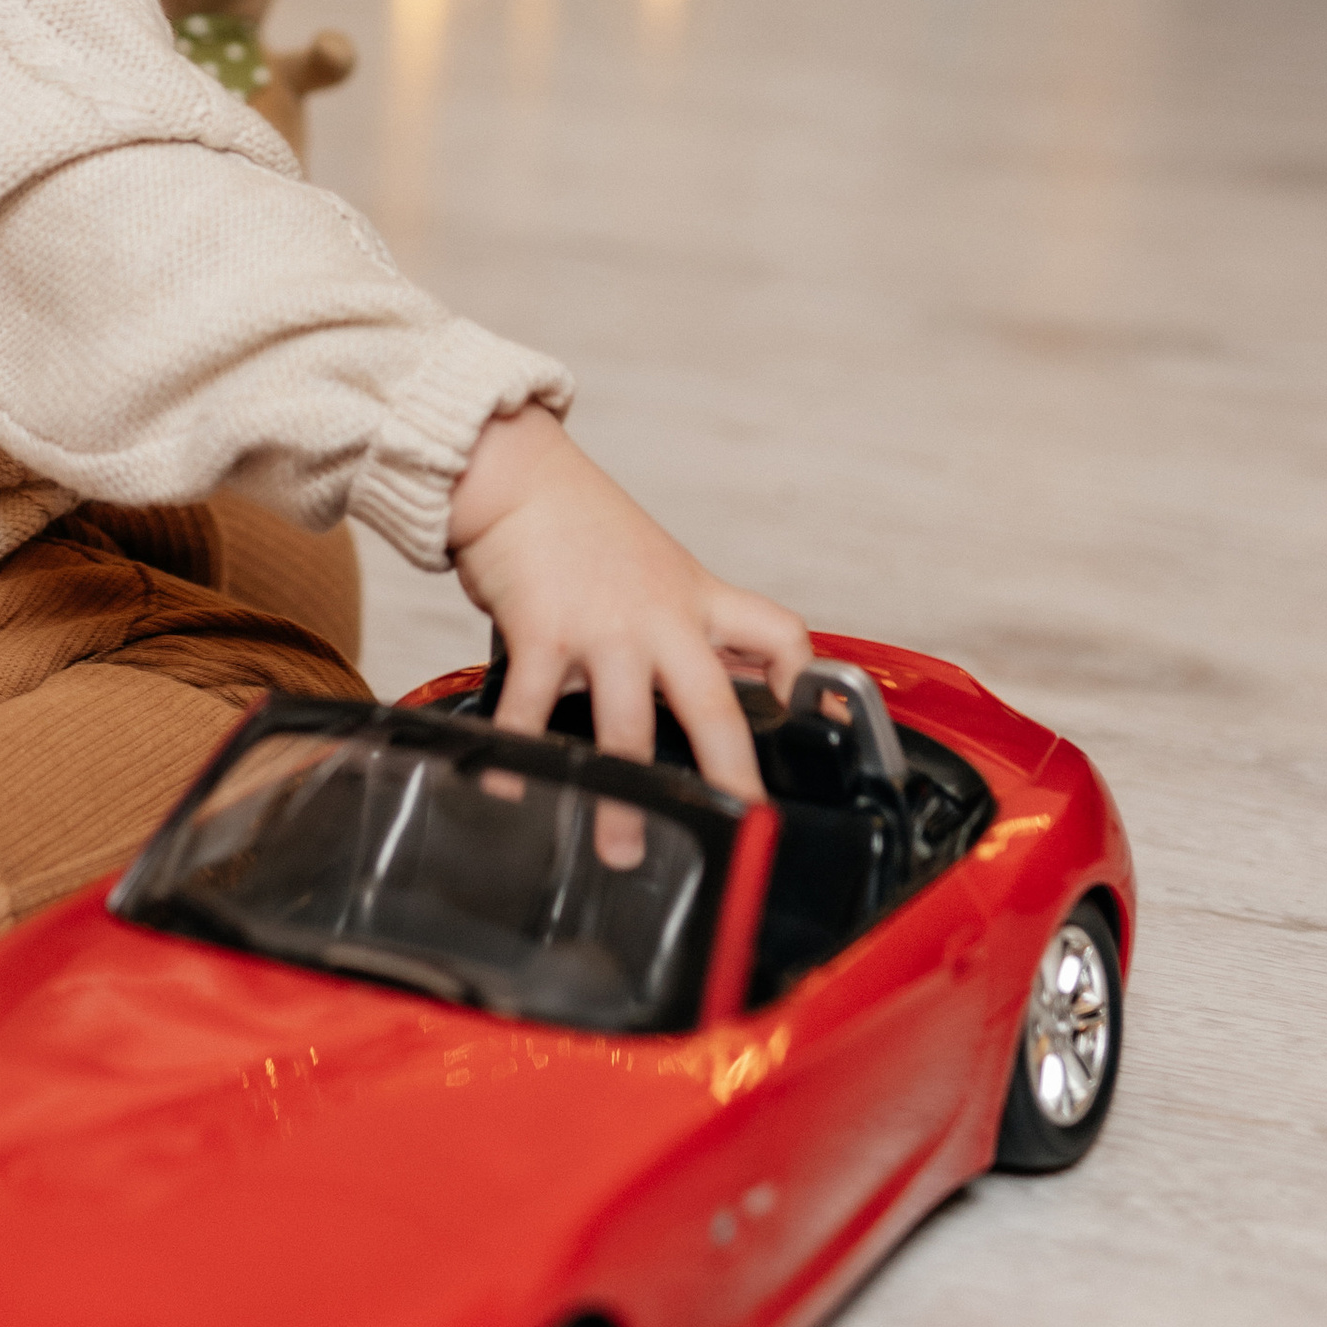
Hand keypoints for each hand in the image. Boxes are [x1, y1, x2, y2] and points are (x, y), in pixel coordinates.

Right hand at [446, 404, 810, 802]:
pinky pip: (531, 711)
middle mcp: (659, 617)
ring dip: (624, 799)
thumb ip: (683, 622)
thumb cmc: (580, 523)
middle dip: (729, 771)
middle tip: (739, 822)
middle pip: (712, 702)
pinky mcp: (543, 633)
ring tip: (622, 849)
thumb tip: (710, 678)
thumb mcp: (657, 566)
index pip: (779, 633)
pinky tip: (509, 791)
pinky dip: (519, 757)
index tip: (816, 727)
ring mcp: (602, 628)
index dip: (807, 681)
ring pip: (626, 728)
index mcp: (696, 598)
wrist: (516, 476)